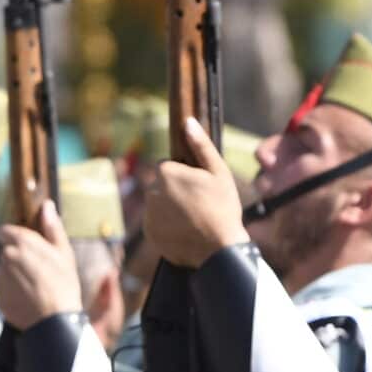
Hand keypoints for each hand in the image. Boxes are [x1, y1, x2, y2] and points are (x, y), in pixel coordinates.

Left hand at [0, 202, 82, 329]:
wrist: (54, 320)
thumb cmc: (64, 284)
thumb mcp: (64, 252)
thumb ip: (52, 227)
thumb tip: (47, 206)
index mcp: (21, 242)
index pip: (4, 231)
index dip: (15, 238)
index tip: (29, 248)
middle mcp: (6, 256)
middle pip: (6, 251)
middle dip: (18, 258)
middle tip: (39, 272)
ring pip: (5, 270)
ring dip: (15, 275)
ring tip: (35, 288)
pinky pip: (2, 287)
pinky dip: (12, 291)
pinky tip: (28, 298)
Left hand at [143, 117, 246, 267]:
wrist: (219, 249)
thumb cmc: (223, 207)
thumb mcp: (219, 172)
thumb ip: (201, 146)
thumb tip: (188, 122)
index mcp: (166, 172)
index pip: (169, 167)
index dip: (186, 176)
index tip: (201, 188)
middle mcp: (151, 191)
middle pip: (162, 186)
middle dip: (176, 192)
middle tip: (200, 205)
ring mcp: (149, 214)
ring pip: (159, 205)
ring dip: (171, 209)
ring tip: (195, 220)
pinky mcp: (149, 234)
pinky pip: (157, 225)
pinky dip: (168, 227)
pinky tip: (187, 232)